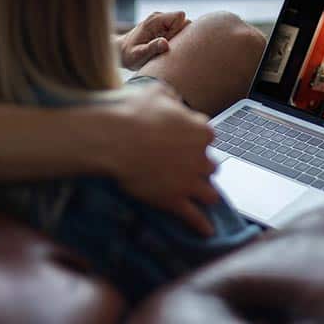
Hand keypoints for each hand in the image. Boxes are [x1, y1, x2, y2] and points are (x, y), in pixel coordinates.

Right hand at [106, 84, 219, 235]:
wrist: (112, 138)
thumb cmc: (132, 111)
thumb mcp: (156, 92)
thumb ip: (170, 97)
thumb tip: (173, 100)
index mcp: (200, 130)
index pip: (207, 135)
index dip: (195, 138)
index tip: (185, 140)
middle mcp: (201, 157)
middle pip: (211, 166)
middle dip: (201, 167)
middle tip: (186, 167)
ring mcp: (189, 181)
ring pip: (209, 193)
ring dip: (205, 194)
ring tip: (202, 198)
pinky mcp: (174, 200)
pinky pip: (194, 216)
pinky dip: (201, 225)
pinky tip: (206, 232)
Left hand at [117, 11, 190, 69]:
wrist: (121, 52)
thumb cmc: (128, 55)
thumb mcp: (138, 54)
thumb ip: (151, 48)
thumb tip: (165, 44)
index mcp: (155, 20)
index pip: (180, 16)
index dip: (178, 30)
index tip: (168, 42)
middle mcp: (160, 18)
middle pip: (184, 21)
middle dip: (180, 36)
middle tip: (166, 47)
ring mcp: (163, 22)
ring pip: (183, 27)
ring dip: (178, 40)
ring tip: (164, 49)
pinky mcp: (164, 28)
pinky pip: (179, 32)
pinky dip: (176, 41)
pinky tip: (164, 48)